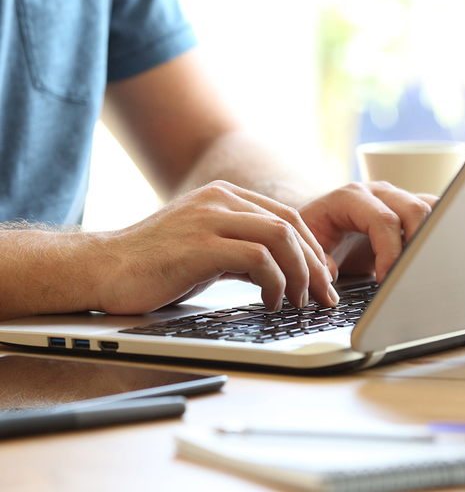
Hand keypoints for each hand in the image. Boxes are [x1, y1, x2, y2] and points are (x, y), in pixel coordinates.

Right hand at [96, 181, 336, 314]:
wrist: (106, 268)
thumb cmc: (156, 263)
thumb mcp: (208, 250)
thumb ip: (243, 252)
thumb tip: (281, 273)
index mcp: (225, 197)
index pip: (286, 217)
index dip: (311, 248)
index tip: (322, 277)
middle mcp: (221, 200)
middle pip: (290, 225)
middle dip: (314, 263)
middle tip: (324, 295)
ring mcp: (210, 219)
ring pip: (279, 237)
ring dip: (299, 274)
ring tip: (300, 301)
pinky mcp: (200, 245)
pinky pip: (257, 259)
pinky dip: (275, 283)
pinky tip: (271, 302)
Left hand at [298, 181, 437, 282]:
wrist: (318, 224)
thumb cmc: (312, 233)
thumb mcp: (305, 247)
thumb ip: (316, 261)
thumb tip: (330, 274)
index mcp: (350, 198)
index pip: (383, 220)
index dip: (389, 252)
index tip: (385, 280)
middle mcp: (377, 193)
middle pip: (414, 210)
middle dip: (417, 246)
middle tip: (408, 277)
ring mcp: (395, 199)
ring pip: (431, 209)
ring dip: (432, 238)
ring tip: (421, 268)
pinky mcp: (407, 211)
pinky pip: (434, 213)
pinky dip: (438, 234)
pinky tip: (431, 258)